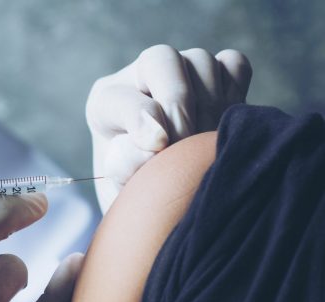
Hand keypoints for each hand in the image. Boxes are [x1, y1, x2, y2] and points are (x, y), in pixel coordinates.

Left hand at [86, 44, 251, 212]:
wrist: (170, 203)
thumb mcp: (122, 191)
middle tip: (186, 143)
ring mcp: (182, 73)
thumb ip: (127, 167)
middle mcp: (141, 79)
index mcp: (105, 105)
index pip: (118, 98)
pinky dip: (235, 89)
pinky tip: (224, 125)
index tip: (158, 147)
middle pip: (161, 60)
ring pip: (200, 61)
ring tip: (205, 142)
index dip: (140, 118)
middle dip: (178, 103)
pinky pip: (233, 65)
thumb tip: (155, 142)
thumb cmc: (140, 197)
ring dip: (209, 103)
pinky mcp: (218, 76)